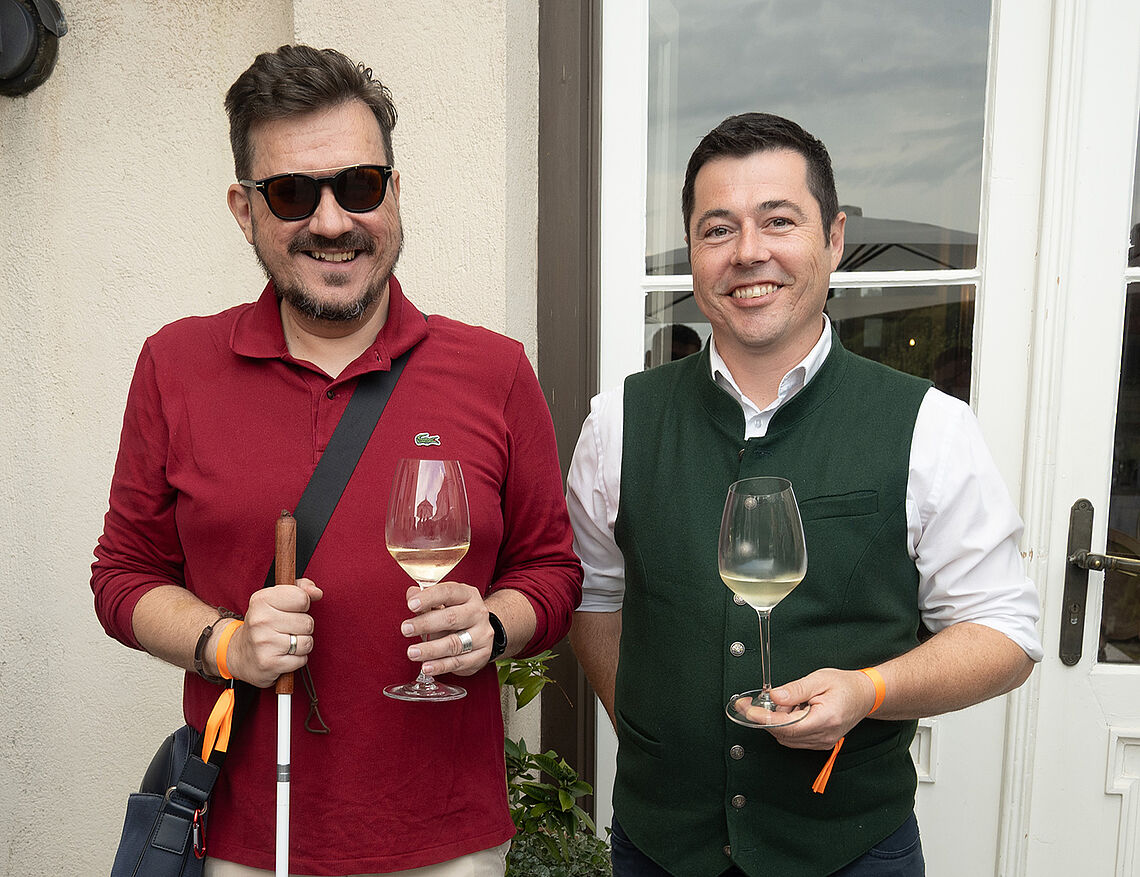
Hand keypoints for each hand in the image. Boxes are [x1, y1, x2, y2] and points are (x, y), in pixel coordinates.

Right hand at [224, 578, 322, 687]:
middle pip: (308, 622)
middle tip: (286, 629)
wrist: (238, 653)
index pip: (302, 598)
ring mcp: (264, 642)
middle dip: (303, 627)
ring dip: (301, 644)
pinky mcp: (269, 663)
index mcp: (262, 600)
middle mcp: (260, 620)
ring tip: (286, 642)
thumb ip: (300, 589)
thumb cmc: (264, 623)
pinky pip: (301, 660)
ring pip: (307, 642)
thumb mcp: (275, 598)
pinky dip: (297, 659)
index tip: (292, 609)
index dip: (303, 605)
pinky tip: (283, 655)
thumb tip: (317, 592)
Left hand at [400, 582, 493, 676]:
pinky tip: (426, 666)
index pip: (448, 592)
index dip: (429, 598)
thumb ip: (427, 600)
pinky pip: (458, 662)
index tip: (411, 605)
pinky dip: (440, 666)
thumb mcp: (445, 603)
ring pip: (454, 644)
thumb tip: (411, 593)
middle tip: (406, 629)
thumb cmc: (458, 615)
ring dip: (430, 649)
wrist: (481, 632)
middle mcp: (478, 613)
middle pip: (452, 618)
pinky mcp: (481, 655)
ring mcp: (482, 635)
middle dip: (426, 624)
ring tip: (412, 652)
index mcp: (468, 595)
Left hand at [761, 668, 878, 749]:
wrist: (865, 695)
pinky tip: (792, 711)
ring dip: (777, 722)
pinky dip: (786, 726)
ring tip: (786, 702)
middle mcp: (824, 735)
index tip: (748, 710)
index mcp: (825, 719)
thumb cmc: (845, 686)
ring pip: (787, 738)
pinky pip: (795, 739)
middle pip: (784, 734)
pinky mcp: (820, 742)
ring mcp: (823, 742)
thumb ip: (795, 689)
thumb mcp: (819, 679)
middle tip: (752, 703)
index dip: (764, 718)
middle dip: (765, 719)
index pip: (787, 725)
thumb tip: (774, 696)